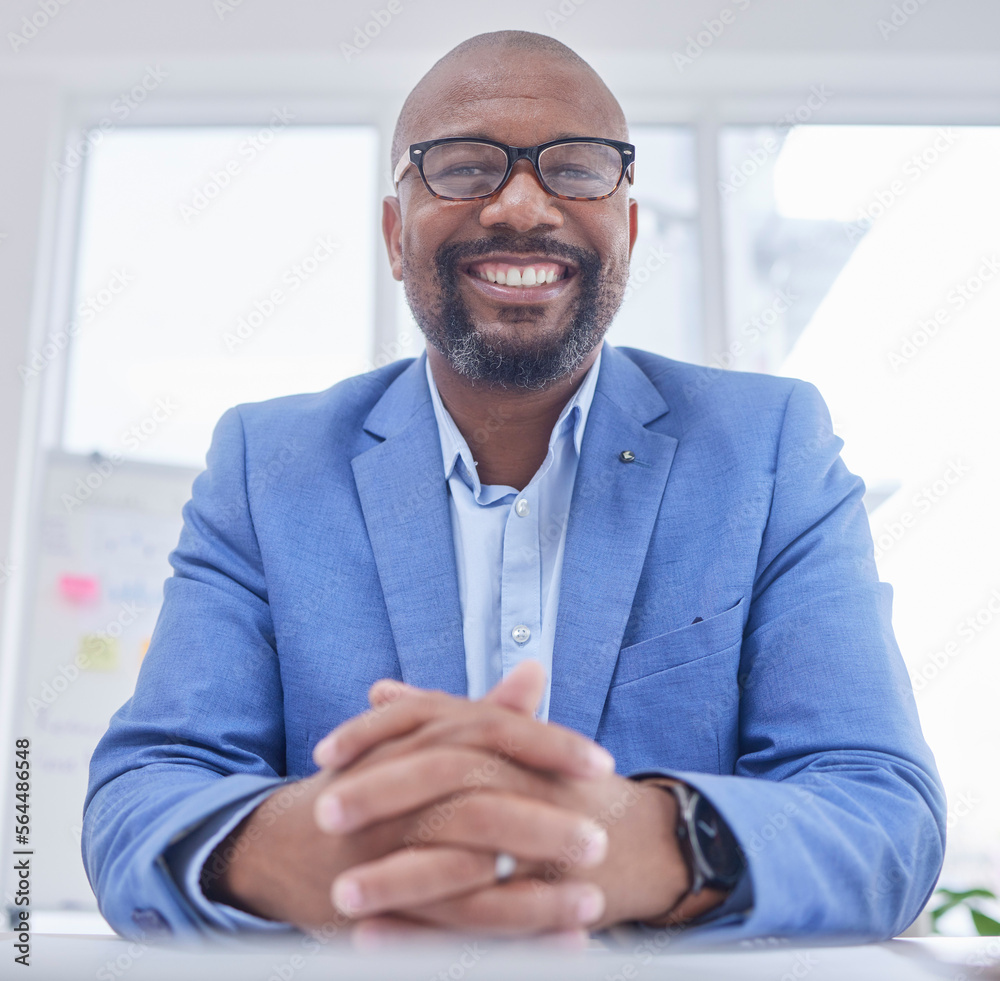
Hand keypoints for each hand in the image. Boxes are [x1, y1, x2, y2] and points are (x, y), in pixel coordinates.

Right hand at [201, 664, 619, 934]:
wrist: (284, 839)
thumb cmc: (369, 782)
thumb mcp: (419, 740)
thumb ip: (482, 711)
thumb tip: (535, 670)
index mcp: (411, 743)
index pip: (486, 732)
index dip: (546, 746)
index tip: (600, 762)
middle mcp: (394, 792)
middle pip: (475, 801)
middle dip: (543, 823)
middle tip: (600, 839)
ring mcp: (381, 851)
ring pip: (461, 871)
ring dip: (532, 893)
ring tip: (591, 904)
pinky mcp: (375, 906)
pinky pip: (446, 929)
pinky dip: (506, 938)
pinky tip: (556, 946)